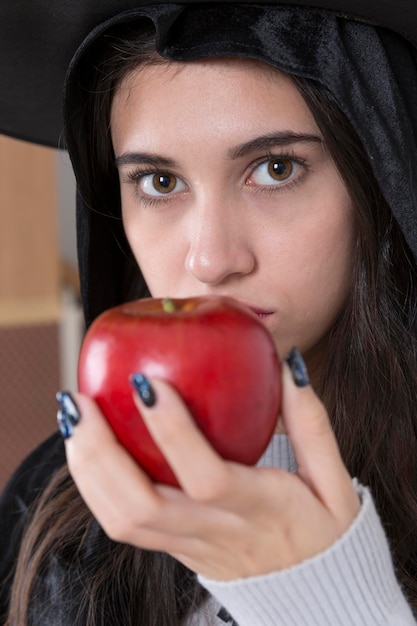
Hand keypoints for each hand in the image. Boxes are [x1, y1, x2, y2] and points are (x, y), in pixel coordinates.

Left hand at [64, 358, 359, 580]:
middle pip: (142, 504)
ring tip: (73, 418)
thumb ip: (312, 423)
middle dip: (101, 451)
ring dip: (87, 469)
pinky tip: (86, 448)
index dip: (173, 432)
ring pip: (123, 520)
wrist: (313, 600)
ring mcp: (189, 546)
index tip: (145, 382)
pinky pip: (124, 526)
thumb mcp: (336, 483)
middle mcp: (216, 531)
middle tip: (80, 400)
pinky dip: (95, 487)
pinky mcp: (174, 551)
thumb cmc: (325, 535)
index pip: (207, 475)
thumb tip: (288, 365)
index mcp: (260, 509)